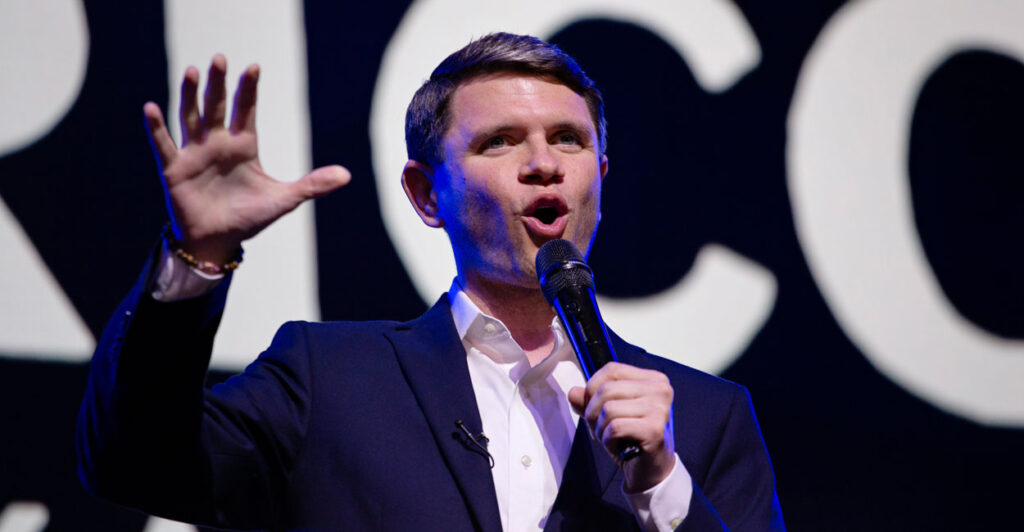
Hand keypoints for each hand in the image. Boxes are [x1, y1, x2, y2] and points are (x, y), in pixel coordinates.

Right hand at [144, 54, 350, 263]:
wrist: (218, 242)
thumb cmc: (248, 218)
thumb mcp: (284, 199)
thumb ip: (313, 184)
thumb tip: (347, 175)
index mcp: (243, 146)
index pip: (246, 110)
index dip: (249, 89)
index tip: (253, 67)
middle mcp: (217, 143)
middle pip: (217, 106)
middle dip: (218, 83)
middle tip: (219, 59)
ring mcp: (195, 153)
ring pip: (191, 117)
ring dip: (189, 95)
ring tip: (190, 71)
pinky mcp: (175, 169)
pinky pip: (164, 144)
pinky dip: (157, 127)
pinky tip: (151, 107)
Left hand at [568, 362, 675, 492]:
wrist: (650, 470)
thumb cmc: (631, 439)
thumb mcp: (607, 415)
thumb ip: (589, 401)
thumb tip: (574, 393)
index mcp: (653, 379)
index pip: (612, 369)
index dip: (592, 387)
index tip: (592, 406)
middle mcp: (660, 390)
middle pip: (607, 389)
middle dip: (593, 412)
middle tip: (600, 428)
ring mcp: (659, 409)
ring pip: (608, 408)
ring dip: (601, 428)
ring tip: (611, 438)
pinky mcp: (654, 429)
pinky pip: (615, 427)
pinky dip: (608, 440)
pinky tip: (618, 446)